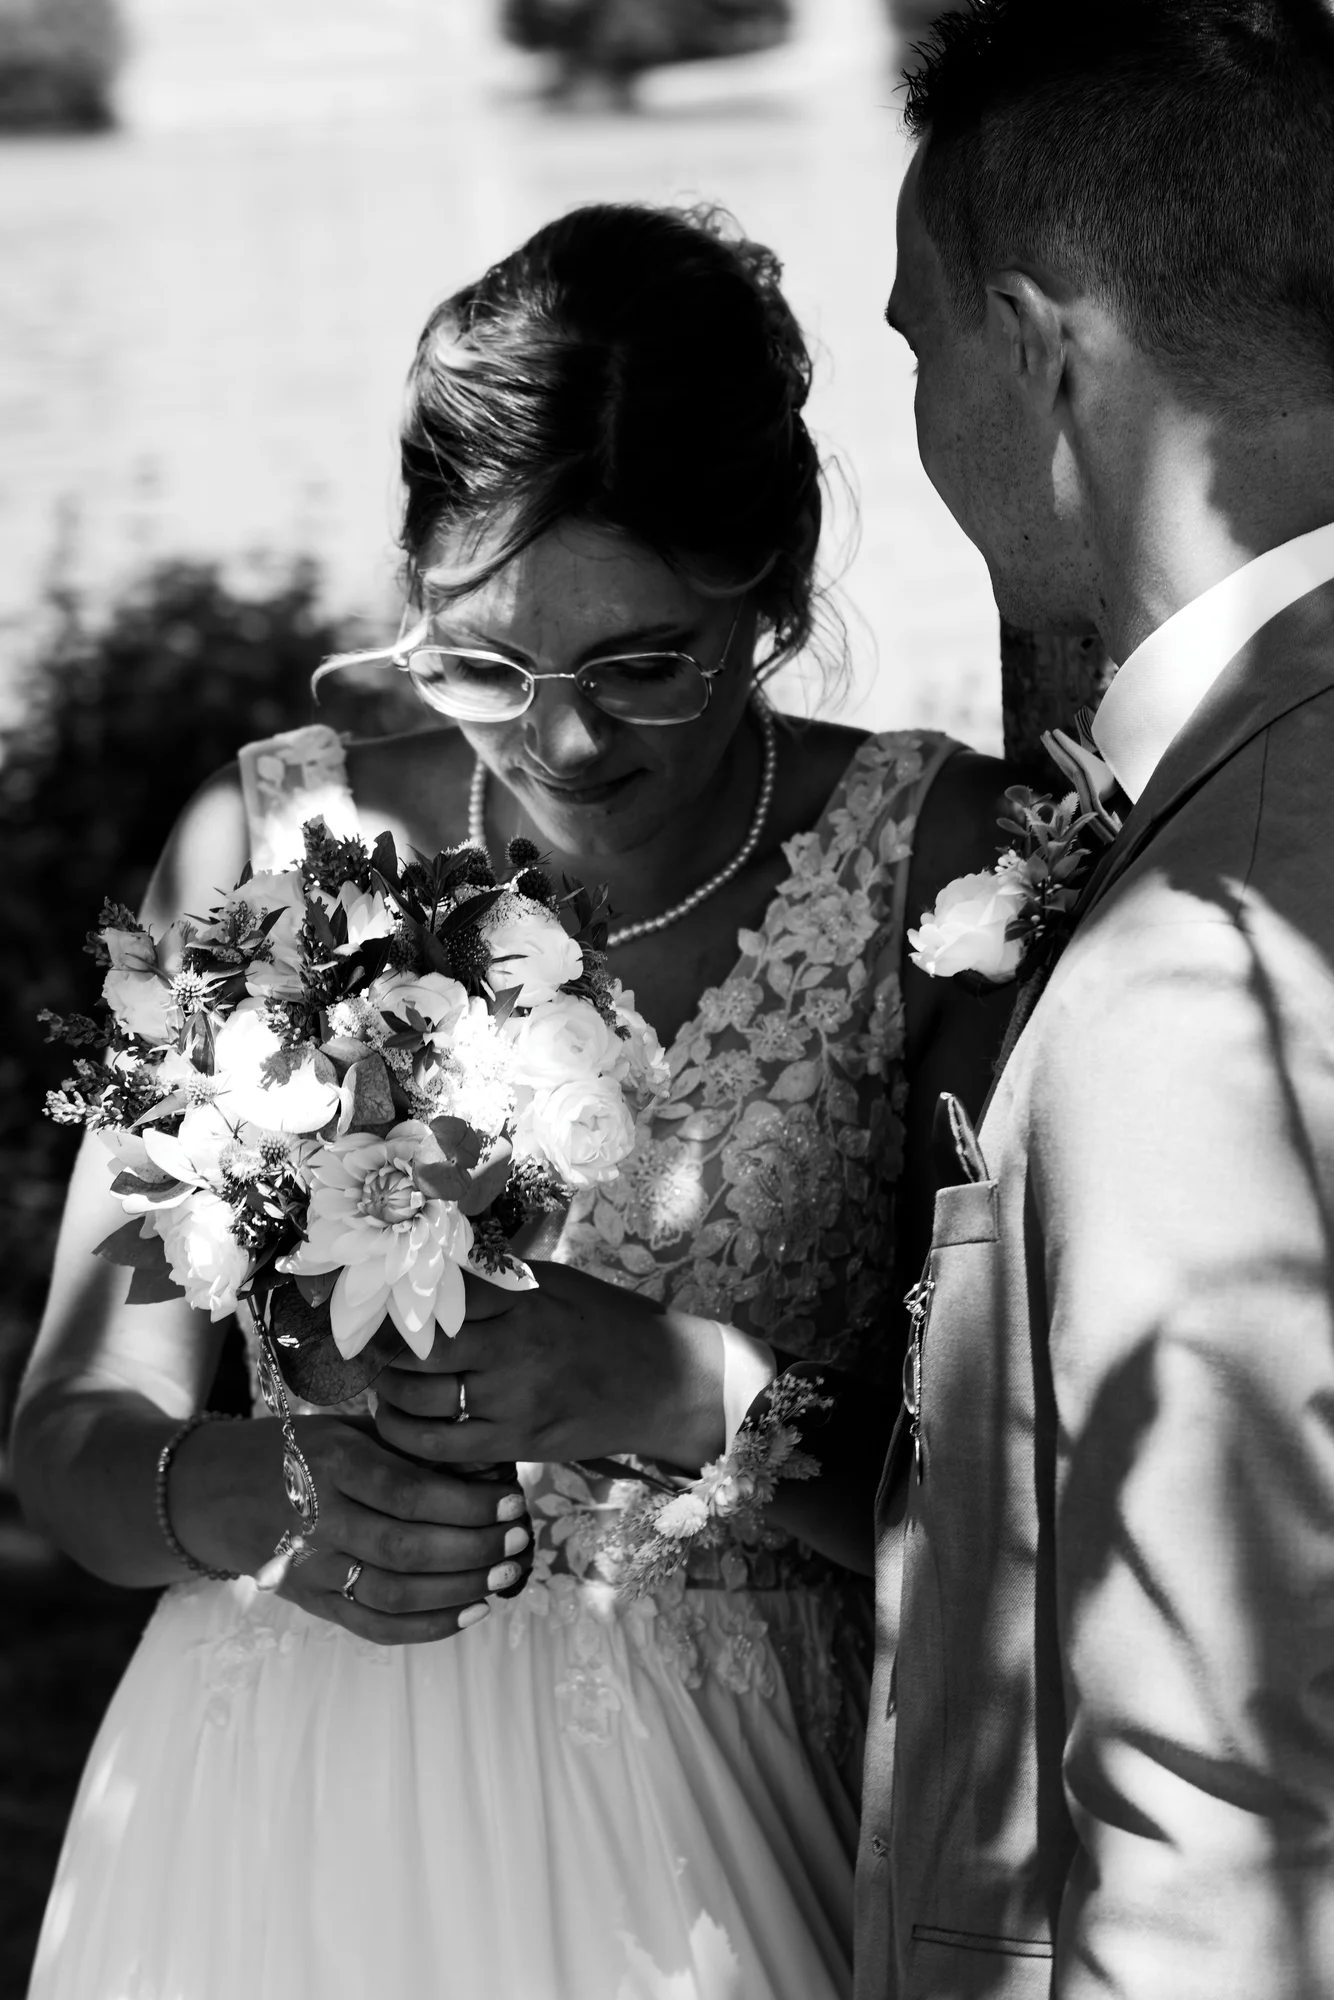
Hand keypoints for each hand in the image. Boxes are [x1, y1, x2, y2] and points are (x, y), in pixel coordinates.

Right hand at [172, 1414, 531, 1646]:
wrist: (216, 1492)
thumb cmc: (300, 1451)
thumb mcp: (346, 1430)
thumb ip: (408, 1448)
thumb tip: (488, 1465)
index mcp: (332, 1464)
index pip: (411, 1492)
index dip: (469, 1504)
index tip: (513, 1500)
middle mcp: (319, 1520)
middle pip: (408, 1547)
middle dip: (475, 1549)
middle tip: (519, 1541)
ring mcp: (312, 1569)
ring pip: (395, 1593)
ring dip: (460, 1590)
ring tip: (505, 1576)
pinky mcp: (312, 1603)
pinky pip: (374, 1626)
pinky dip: (427, 1627)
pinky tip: (470, 1611)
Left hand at [371, 1261, 725, 1471]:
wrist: (666, 1384)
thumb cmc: (608, 1325)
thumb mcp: (557, 1283)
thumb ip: (497, 1280)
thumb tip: (432, 1269)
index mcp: (524, 1297)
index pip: (439, 1291)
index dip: (396, 1297)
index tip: (372, 1297)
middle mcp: (515, 1345)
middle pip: (419, 1345)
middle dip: (382, 1347)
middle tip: (365, 1344)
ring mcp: (515, 1398)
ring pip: (420, 1396)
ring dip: (387, 1388)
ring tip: (381, 1380)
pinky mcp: (517, 1442)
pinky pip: (439, 1445)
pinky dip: (405, 1432)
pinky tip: (396, 1419)